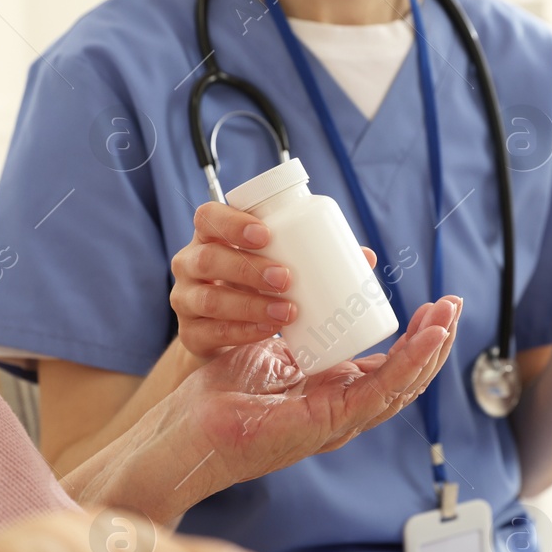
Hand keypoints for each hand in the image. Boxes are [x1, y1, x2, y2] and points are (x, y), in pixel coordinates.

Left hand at [139, 295, 461, 502]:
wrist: (188, 428)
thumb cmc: (222, 394)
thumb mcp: (274, 353)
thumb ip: (301, 335)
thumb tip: (317, 293)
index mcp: (335, 397)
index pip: (391, 370)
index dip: (418, 341)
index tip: (435, 307)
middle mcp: (344, 413)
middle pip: (406, 379)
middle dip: (436, 342)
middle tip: (453, 305)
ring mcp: (339, 422)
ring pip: (401, 387)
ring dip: (431, 351)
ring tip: (449, 316)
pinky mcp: (327, 424)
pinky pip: (378, 394)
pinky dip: (408, 367)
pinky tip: (427, 341)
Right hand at [170, 202, 375, 359]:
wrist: (227, 332)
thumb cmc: (256, 284)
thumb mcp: (275, 263)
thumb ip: (314, 256)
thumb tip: (365, 258)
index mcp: (212, 236)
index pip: (209, 217)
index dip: (232, 223)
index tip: (266, 234)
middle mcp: (191, 263)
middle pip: (207, 258)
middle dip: (247, 267)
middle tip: (287, 278)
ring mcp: (186, 299)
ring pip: (207, 298)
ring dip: (249, 304)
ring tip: (287, 311)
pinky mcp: (189, 334)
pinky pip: (209, 332)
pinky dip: (240, 332)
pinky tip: (266, 332)